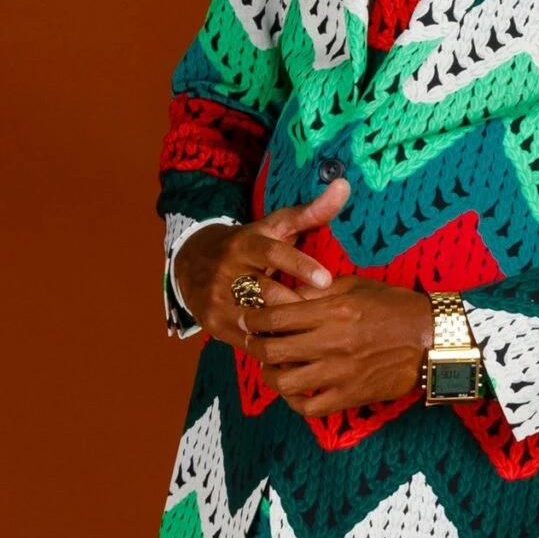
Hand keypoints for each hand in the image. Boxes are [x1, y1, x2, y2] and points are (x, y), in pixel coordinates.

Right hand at [173, 181, 347, 340]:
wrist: (193, 261)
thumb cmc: (251, 243)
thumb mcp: (276, 225)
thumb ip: (312, 211)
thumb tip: (344, 185)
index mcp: (246, 243)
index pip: (273, 252)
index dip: (300, 265)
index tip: (327, 279)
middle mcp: (229, 270)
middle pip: (268, 293)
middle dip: (299, 305)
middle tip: (330, 318)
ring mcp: (218, 298)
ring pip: (258, 320)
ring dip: (288, 330)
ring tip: (318, 337)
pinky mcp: (213, 322)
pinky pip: (249, 340)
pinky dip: (274, 346)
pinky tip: (297, 351)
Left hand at [243, 276, 435, 415]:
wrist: (432, 339)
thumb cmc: (395, 307)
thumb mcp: (356, 286)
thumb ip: (318, 290)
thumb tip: (284, 296)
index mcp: (333, 310)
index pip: (276, 317)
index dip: (253, 319)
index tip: (247, 319)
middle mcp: (332, 342)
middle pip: (272, 350)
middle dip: (254, 346)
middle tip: (252, 342)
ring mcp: (340, 372)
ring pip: (284, 381)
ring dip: (270, 375)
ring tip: (271, 368)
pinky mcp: (350, 395)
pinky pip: (310, 407)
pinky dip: (294, 402)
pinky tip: (294, 391)